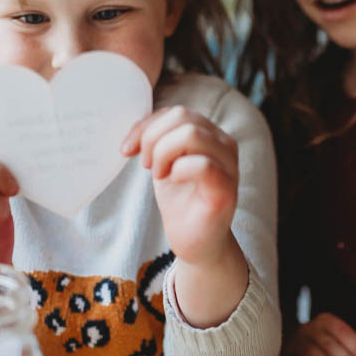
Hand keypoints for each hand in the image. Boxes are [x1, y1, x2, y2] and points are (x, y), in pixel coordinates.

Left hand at [121, 106, 238, 266]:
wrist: (196, 243)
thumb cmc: (181, 203)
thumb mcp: (164, 163)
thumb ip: (159, 139)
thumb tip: (138, 126)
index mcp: (210, 134)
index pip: (175, 112)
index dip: (146, 126)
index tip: (127, 150)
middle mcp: (224, 144)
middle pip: (182, 117)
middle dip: (152, 139)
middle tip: (147, 166)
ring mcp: (229, 166)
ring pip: (191, 134)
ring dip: (164, 153)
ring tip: (160, 175)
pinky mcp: (226, 190)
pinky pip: (203, 165)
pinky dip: (179, 170)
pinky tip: (173, 181)